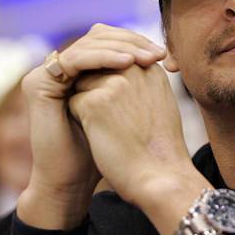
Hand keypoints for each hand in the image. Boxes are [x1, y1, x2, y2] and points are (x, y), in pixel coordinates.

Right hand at [18, 23, 165, 228]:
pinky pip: (75, 59)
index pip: (110, 40)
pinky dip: (103, 58)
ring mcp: (48, 74)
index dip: (138, 43)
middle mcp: (63, 67)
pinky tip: (127, 63)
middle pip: (99, 37)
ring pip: (88, 44)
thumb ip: (133, 76)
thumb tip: (163, 52)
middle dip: (132, 42)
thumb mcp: (126, 104)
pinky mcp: (38, 82)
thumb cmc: (109, 149)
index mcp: (82, 69)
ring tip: (147, 58)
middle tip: (159, 53)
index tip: (167, 55)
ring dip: (121, 48)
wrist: (76, 180)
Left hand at [68, 63, 211, 234]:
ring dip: (86, 102)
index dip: (109, 81)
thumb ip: (141, 83)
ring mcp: (115, 83)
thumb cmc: (160, 148)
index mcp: (152, 69)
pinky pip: (73, 101)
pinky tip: (100, 137)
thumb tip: (115, 76)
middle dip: (95, 88)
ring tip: (110, 129)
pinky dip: (80, 120)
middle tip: (112, 120)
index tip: (118, 108)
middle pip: (97, 66)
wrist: (161, 176)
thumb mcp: (159, 104)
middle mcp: (135, 69)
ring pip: (82, 83)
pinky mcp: (95, 101)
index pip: (116, 58)